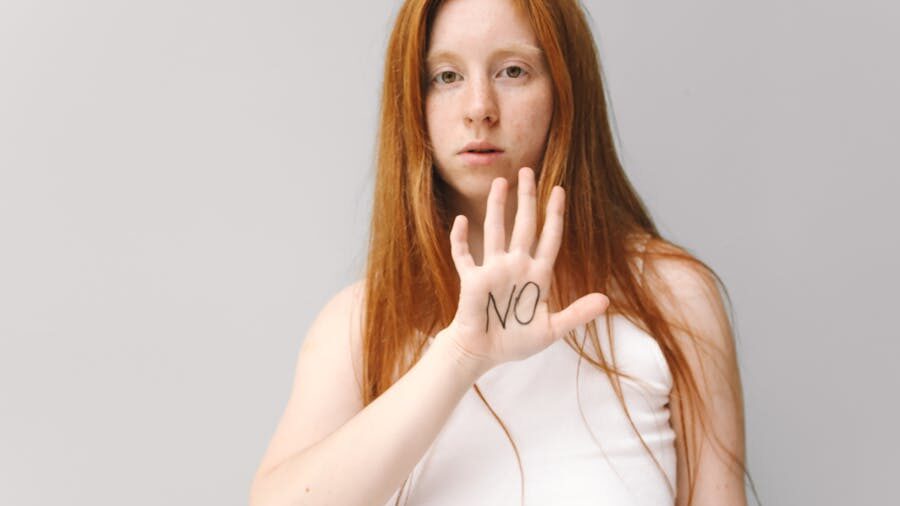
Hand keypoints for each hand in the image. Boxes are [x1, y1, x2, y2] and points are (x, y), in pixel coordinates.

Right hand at [442, 167, 609, 370]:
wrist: (484, 353)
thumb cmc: (515, 342)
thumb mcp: (552, 330)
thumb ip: (577, 314)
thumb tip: (606, 301)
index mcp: (537, 275)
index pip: (549, 237)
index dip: (554, 214)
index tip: (559, 190)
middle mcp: (516, 266)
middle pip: (523, 224)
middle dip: (526, 198)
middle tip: (529, 171)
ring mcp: (493, 270)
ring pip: (495, 230)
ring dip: (496, 206)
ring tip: (501, 182)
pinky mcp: (472, 279)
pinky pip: (464, 255)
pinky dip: (460, 239)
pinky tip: (462, 221)